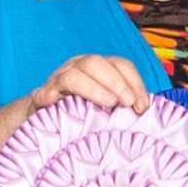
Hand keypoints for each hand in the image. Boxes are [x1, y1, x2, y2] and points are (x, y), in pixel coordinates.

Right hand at [32, 53, 156, 114]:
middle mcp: (77, 69)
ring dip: (92, 88)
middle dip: (116, 82)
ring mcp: (57, 82)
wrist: (48, 122)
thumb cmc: (85, 114)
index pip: (120, 65)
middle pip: (95, 64)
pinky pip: (41, 94)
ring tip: (109, 103)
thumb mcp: (108, 107)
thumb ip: (125, 105)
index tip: (143, 106)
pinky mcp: (40, 99)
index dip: (134, 82)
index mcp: (98, 69)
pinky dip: (47, 95)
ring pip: (72, 76)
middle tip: (128, 103)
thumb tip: (147, 112)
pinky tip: (54, 99)